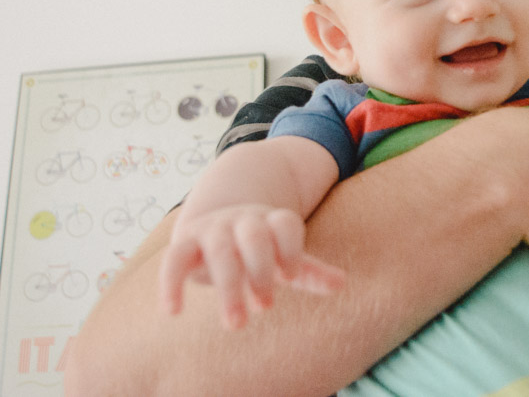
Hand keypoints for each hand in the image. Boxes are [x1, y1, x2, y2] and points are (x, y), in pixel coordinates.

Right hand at [159, 204, 345, 328]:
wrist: (215, 225)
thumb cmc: (260, 250)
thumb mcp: (284, 259)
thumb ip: (309, 272)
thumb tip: (342, 283)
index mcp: (270, 220)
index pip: (285, 223)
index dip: (291, 248)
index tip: (292, 278)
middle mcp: (242, 220)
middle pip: (253, 235)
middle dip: (261, 271)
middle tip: (266, 307)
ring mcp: (212, 229)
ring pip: (219, 250)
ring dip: (228, 286)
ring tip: (236, 325)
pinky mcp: (184, 245)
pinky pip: (173, 259)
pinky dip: (170, 284)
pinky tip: (172, 312)